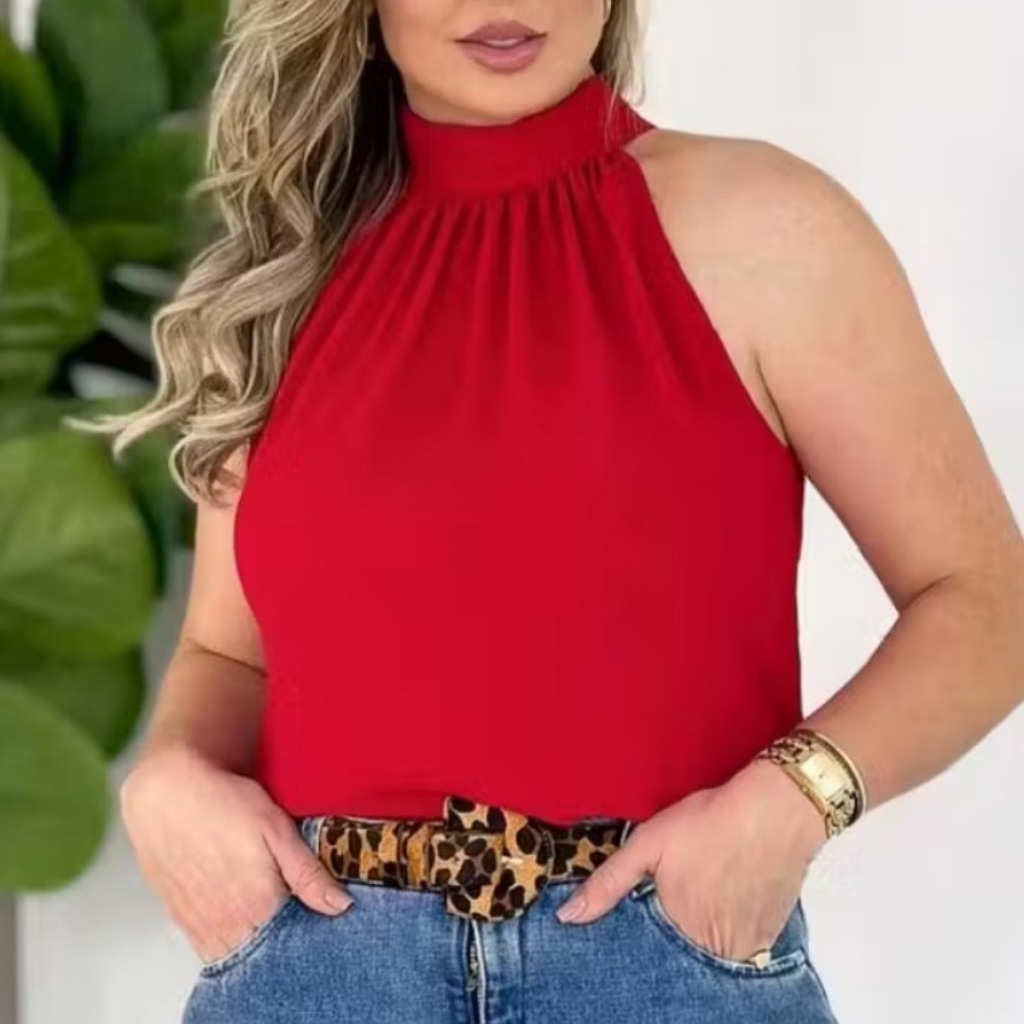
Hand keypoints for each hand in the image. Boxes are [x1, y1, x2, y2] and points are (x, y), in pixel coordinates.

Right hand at [120, 744, 351, 963]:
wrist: (164, 794)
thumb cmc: (222, 804)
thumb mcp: (276, 829)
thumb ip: (307, 873)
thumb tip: (341, 906)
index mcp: (255, 907)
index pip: (291, 945)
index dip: (309, 934)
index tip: (320, 920)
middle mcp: (224, 925)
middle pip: (262, 953)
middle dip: (281, 939)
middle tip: (292, 907)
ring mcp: (199, 926)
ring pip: (235, 953)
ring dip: (253, 939)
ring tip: (264, 905)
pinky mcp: (181, 920)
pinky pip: (209, 945)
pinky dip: (228, 936)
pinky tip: (239, 911)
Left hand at [554, 758, 826, 962]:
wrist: (777, 811)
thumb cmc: (711, 822)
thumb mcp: (648, 844)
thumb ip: (608, 884)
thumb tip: (568, 917)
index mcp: (679, 930)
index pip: (650, 950)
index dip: (645, 929)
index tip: (647, 906)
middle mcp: (714, 949)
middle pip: (681, 952)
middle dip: (673, 931)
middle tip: (681, 891)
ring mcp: (746, 948)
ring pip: (711, 951)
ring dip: (701, 932)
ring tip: (704, 890)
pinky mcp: (769, 937)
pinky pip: (740, 945)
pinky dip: (729, 929)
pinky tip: (726, 895)